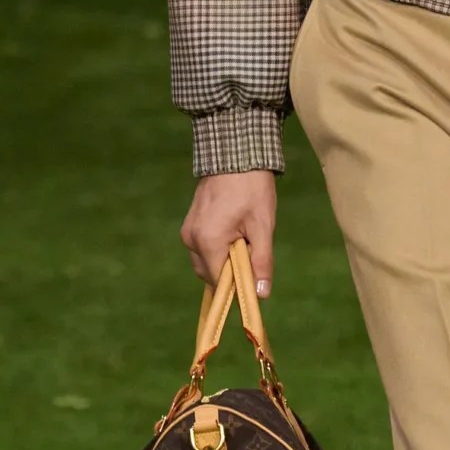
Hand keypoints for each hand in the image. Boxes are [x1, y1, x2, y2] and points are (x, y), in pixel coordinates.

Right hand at [181, 169, 277, 293]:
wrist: (235, 154)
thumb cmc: (252, 189)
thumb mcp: (262, 227)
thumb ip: (261, 262)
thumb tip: (261, 294)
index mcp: (207, 242)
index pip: (219, 282)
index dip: (237, 284)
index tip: (253, 275)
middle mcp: (191, 239)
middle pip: (210, 273)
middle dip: (231, 271)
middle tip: (251, 248)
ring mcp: (187, 231)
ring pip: (206, 261)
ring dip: (224, 259)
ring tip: (243, 235)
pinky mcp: (189, 224)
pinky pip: (202, 248)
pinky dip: (218, 248)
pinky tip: (234, 230)